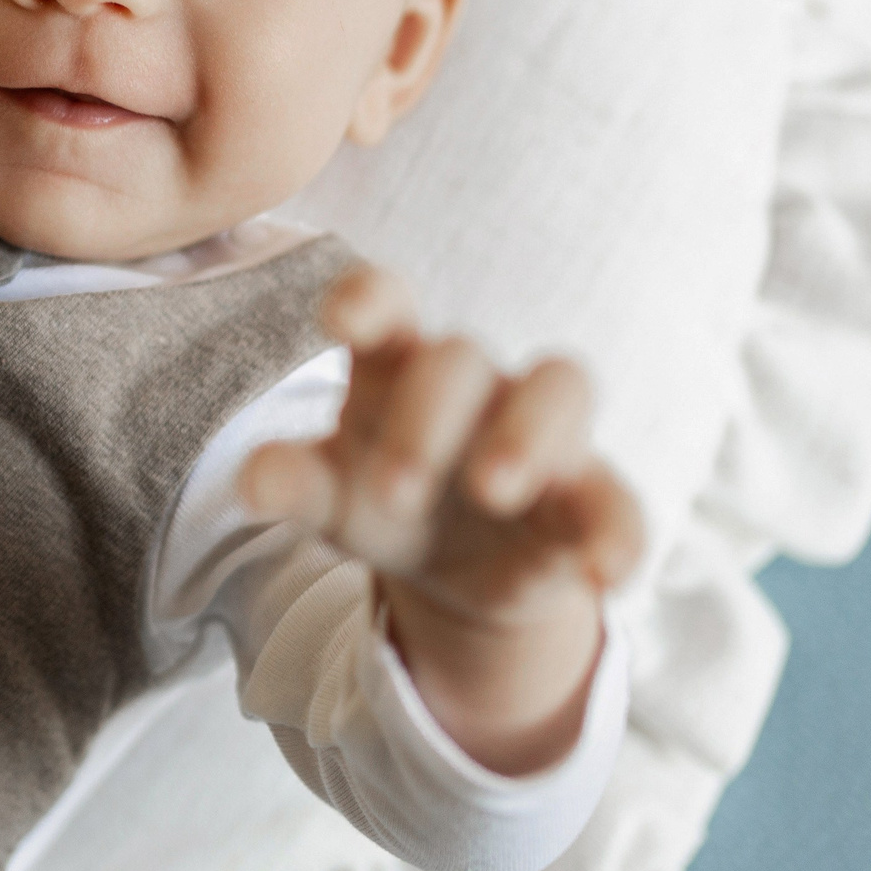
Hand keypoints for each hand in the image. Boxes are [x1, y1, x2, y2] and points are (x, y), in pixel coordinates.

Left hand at [241, 263, 643, 775]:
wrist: (459, 572)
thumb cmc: (385, 501)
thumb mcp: (333, 499)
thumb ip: (295, 483)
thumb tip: (251, 481)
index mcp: (397, 367)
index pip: (386, 302)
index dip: (368, 298)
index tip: (340, 319)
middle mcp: (476, 384)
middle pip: (460, 359)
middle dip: (426, 419)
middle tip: (394, 491)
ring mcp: (541, 433)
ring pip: (560, 389)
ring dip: (528, 436)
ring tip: (494, 494)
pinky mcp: (589, 496)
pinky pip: (618, 498)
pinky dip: (617, 531)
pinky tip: (605, 573)